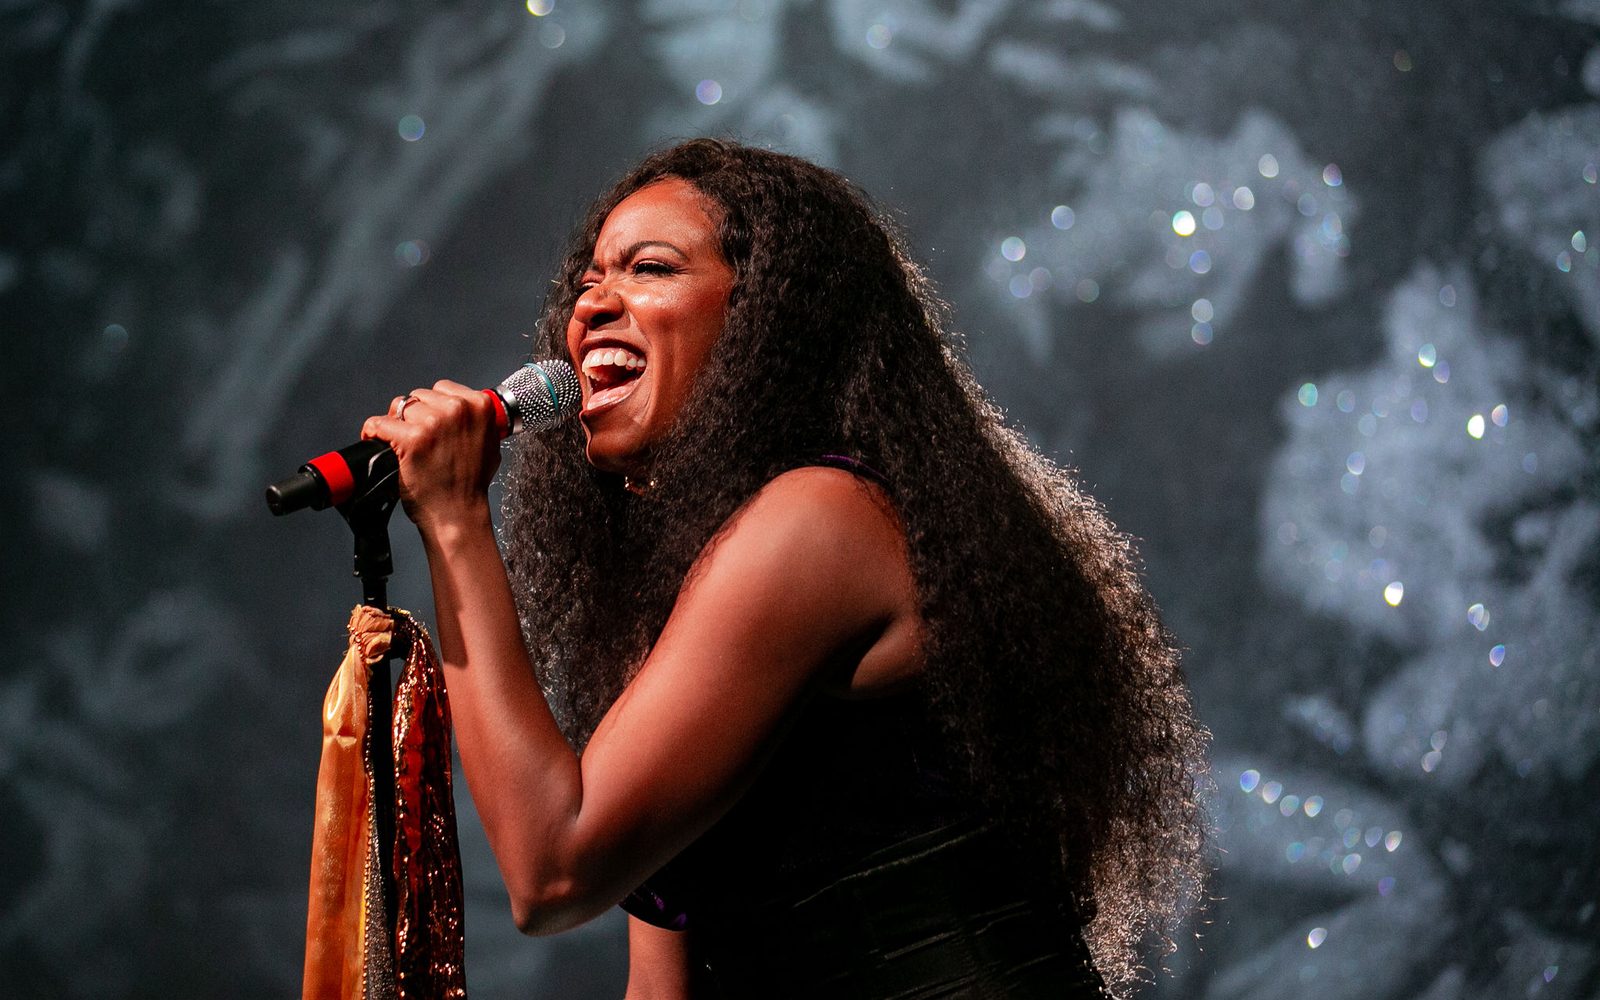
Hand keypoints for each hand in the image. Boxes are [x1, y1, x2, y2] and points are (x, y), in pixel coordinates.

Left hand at [360, 380, 500, 532]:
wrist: (458, 513)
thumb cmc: (471, 484)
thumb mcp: (489, 443)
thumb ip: (476, 421)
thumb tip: (461, 410)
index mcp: (480, 405)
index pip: (442, 389)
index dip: (432, 408)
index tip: (429, 424)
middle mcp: (458, 409)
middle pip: (418, 397)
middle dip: (415, 417)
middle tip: (418, 441)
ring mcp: (434, 423)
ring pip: (399, 408)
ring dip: (397, 426)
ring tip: (404, 447)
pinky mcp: (412, 439)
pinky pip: (379, 424)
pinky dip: (373, 433)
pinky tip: (378, 444)